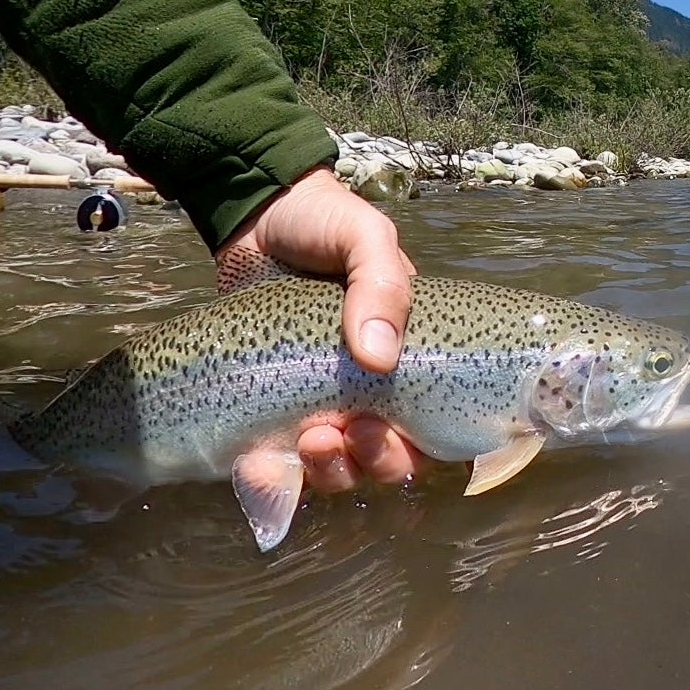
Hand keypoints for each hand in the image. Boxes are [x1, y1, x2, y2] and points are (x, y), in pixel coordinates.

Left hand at [217, 165, 428, 491]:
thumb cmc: (324, 224)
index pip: (435, 427)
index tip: (393, 429)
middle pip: (389, 459)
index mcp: (409, 359)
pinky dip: (275, 474)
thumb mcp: (364, 238)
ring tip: (311, 442)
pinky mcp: (273, 409)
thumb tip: (378, 358)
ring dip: (332, 470)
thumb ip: (382, 285)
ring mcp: (321, 403)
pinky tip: (260, 462)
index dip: (422, 448)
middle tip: (347, 433)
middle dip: (374, 460)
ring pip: (340, 469)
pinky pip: (283, 463)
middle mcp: (371, 391)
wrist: (254, 214)